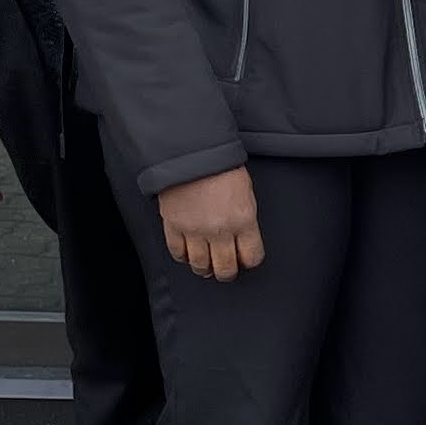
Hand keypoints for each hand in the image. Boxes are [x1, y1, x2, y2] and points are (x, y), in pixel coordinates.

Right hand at [159, 167, 263, 281]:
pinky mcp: (173, 225)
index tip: (246, 259)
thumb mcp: (246, 192)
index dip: (250, 261)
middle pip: (225, 268)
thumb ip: (244, 219)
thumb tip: (242, 239)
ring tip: (207, 267)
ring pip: (200, 265)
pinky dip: (183, 257)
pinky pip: (178, 253)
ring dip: (205, 269)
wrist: (191, 151)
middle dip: (227, 273)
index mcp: (243, 220)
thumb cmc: (222, 167)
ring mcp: (194, 230)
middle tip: (226, 270)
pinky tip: (188, 255)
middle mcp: (220, 230)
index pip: (252, 257)